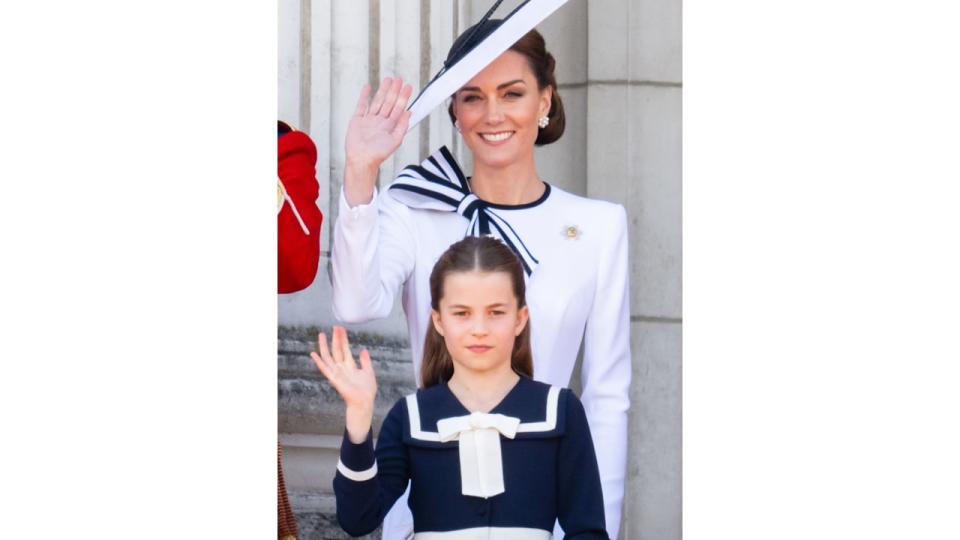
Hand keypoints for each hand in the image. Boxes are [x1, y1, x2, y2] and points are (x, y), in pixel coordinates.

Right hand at [310, 326, 376, 441]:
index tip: (341, 328)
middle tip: (335, 327)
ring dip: (324, 346)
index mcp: (349, 366)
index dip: (342, 339)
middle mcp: (341, 368)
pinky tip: (313, 354)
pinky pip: (325, 369)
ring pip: (328, 357)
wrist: (364, 402)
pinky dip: (319, 362)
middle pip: (336, 350)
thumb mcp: (368, 372)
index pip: (344, 349)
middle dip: (335, 338)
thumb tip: (363, 350)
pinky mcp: (334, 379)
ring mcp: (337, 373)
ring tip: (321, 335)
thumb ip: (365, 361)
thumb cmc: (366, 390)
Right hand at [343, 77, 412, 205]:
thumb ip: (402, 126)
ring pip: (377, 101)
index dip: (403, 97)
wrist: (361, 159)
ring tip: (388, 79)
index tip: (408, 86)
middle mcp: (380, 121)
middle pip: (389, 102)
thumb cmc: (379, 154)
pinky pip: (361, 105)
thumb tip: (409, 112)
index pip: (398, 108)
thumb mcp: (395, 140)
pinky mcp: (357, 120)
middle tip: (399, 78)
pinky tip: (368, 87)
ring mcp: (369, 120)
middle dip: (394, 90)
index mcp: (390, 126)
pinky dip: (364, 96)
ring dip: (383, 90)